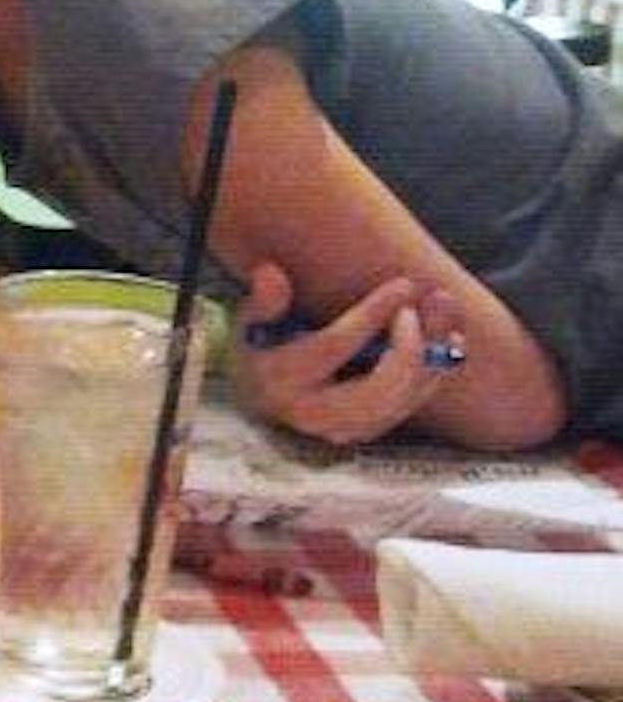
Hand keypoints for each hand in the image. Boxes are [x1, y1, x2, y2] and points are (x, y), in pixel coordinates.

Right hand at [233, 262, 463, 443]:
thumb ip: (264, 300)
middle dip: (410, 349)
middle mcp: (313, 414)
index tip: (403, 284)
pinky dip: (435, 370)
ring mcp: (344, 429)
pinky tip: (448, 334)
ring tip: (442, 305)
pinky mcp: (370, 429)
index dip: (372, 315)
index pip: (334, 349)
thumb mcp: (253, 322)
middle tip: (420, 307)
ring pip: (402, 400)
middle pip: (377, 391)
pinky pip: (412, 403)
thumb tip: (270, 272)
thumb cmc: (262, 346)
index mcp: (282, 382)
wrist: (265, 392)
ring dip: (432, 354)